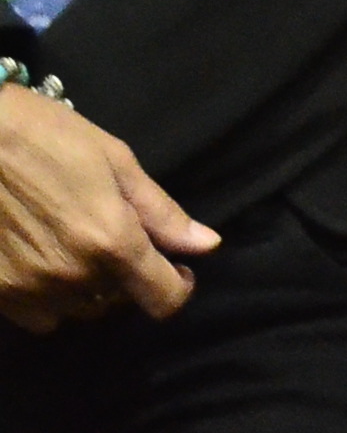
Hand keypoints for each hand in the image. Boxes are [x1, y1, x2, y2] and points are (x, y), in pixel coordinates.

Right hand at [0, 82, 217, 332]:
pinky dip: (50, 298)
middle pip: (120, 304)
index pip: (163, 300)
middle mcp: (72, 278)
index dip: (179, 287)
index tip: (176, 266)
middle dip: (130, 279)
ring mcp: (29, 292)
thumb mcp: (115, 161)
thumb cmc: (45, 138)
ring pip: (78, 312)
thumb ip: (161, 212)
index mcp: (111, 243)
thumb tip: (207, 244)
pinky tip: (45, 261)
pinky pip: (38, 317)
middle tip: (118, 240)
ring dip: (90, 290)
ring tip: (78, 248)